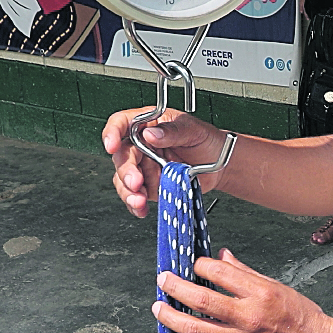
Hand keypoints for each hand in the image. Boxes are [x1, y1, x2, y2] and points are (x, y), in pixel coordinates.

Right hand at [103, 108, 228, 218]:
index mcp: (149, 124)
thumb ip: (172, 132)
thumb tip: (151, 134)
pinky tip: (141, 208)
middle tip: (136, 182)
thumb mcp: (193, 130)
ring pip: (123, 179)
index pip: (122, 124)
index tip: (112, 145)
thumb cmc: (207, 140)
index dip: (112, 133)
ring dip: (128, 192)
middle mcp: (141, 145)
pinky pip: (135, 195)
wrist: (220, 164)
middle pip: (121, 156)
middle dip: (126, 171)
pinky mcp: (149, 185)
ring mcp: (144, 167)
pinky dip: (136, 204)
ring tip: (139, 200)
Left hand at [152, 250, 331, 332]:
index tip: (193, 263)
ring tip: (158, 308)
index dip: (200, 265)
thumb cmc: (300, 315)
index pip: (220, 273)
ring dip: (171, 317)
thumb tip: (221, 257)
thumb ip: (244, 272)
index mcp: (259, 293)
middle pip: (201, 300)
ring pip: (195, 329)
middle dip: (175, 287)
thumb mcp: (275, 286)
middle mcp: (248, 317)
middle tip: (163, 279)